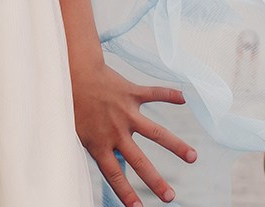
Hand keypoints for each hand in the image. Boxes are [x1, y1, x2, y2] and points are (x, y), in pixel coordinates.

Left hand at [71, 57, 195, 206]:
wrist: (71, 71)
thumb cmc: (71, 102)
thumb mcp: (75, 131)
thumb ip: (95, 147)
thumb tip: (111, 163)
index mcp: (99, 143)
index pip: (113, 174)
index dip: (125, 192)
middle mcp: (115, 130)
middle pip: (139, 161)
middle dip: (155, 181)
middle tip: (169, 197)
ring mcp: (126, 112)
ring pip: (155, 132)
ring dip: (175, 145)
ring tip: (192, 157)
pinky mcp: (131, 93)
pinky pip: (153, 94)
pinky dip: (169, 94)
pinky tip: (184, 97)